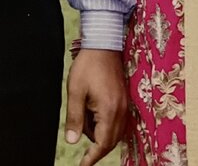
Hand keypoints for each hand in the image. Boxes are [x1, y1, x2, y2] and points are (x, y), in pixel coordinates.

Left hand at [64, 48, 126, 165]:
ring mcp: (125, 106)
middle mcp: (121, 111)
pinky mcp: (124, 100)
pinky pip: (117, 122)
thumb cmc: (87, 66)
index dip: (92, 158)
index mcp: (109, 111)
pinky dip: (106, 125)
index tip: (83, 165)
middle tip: (80, 139)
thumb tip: (72, 141)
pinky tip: (92, 113)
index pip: (103, 144)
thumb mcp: (75, 91)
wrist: (103, 45)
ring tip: (83, 114)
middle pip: (111, 141)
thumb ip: (74, 118)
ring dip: (99, 133)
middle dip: (95, 146)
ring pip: (114, 132)